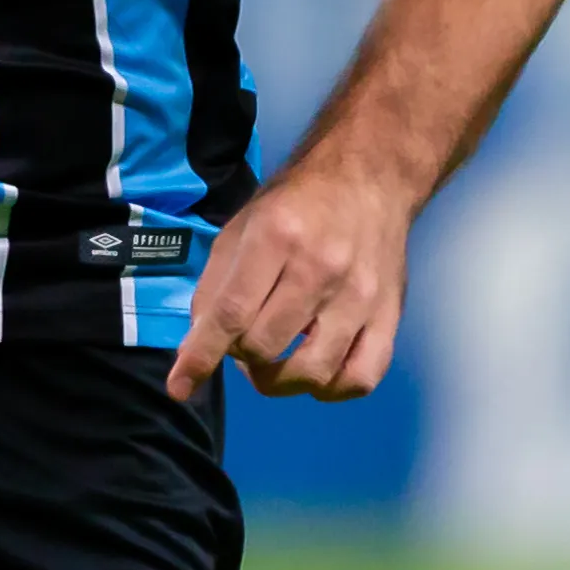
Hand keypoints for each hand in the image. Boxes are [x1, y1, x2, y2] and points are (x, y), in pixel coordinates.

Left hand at [165, 162, 418, 403]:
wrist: (368, 178)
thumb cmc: (297, 204)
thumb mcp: (241, 228)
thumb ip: (214, 286)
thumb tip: (196, 346)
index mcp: (276, 237)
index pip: (232, 313)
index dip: (201, 356)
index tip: (180, 387)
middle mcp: (320, 268)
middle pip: (266, 347)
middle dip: (240, 357)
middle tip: (242, 343)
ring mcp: (360, 296)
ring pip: (312, 372)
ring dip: (279, 381)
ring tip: (273, 362)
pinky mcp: (390, 315)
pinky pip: (361, 378)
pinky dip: (331, 390)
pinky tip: (316, 375)